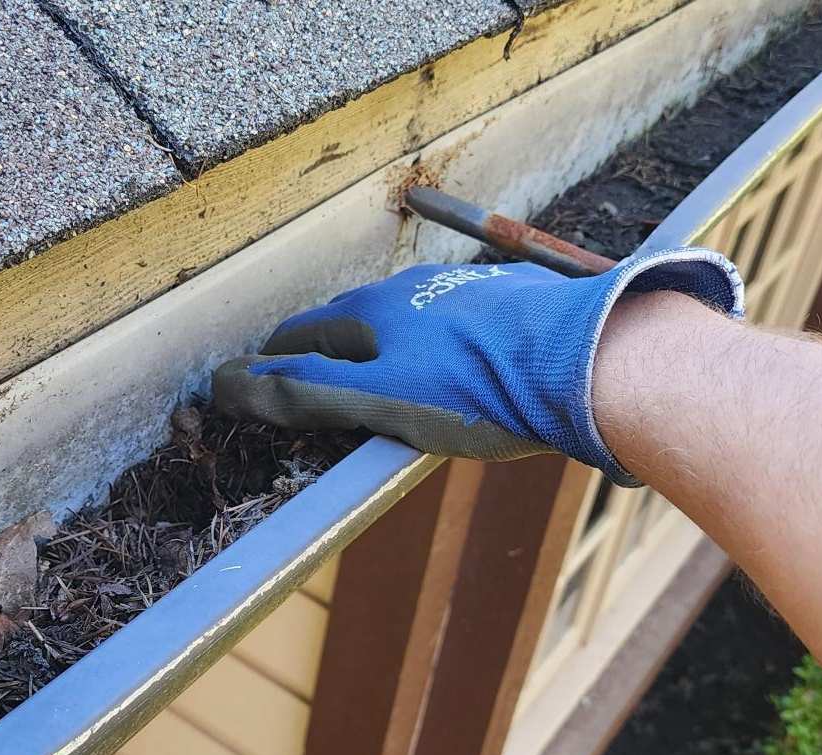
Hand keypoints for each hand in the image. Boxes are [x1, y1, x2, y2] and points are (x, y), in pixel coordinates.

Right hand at [212, 247, 742, 485]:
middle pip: (351, 320)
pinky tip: (456, 360)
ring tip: (378, 366)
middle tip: (309, 375)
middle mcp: (413, 288)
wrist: (593, 359)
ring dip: (382, 339)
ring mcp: (465, 290)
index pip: (300, 334)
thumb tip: (228, 383)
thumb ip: (304, 393)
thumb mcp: (379, 399)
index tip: (255, 380)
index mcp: (372, 311)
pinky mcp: (512, 302)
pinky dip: (438, 339)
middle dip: (323, 346)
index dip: (271, 361)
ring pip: (406, 315)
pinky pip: (457, 319)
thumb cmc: (480, 388)